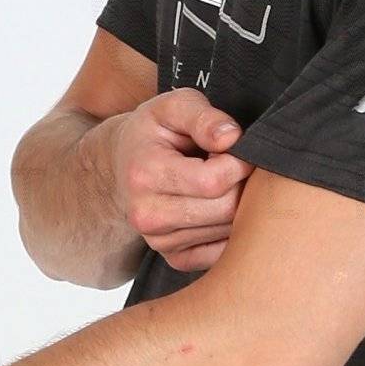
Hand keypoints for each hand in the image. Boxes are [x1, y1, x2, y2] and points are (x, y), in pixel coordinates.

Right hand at [111, 87, 253, 273]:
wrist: (123, 165)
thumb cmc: (153, 132)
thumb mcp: (172, 107)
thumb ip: (203, 116)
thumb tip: (232, 138)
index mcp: (145, 175)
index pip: (213, 181)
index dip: (239, 162)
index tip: (238, 149)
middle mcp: (147, 215)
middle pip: (225, 209)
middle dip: (242, 184)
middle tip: (235, 165)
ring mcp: (159, 242)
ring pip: (227, 231)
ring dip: (238, 206)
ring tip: (223, 183)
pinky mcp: (174, 258)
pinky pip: (222, 251)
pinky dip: (230, 229)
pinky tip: (219, 206)